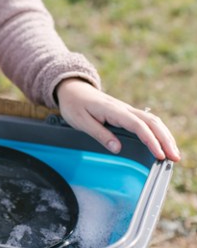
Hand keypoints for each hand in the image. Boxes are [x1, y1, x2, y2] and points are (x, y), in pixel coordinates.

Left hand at [56, 78, 180, 161]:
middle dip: (166, 140)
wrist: (72, 90)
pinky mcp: (126, 113)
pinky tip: (162, 142)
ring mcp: (126, 110)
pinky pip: (146, 121)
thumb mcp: (81, 122)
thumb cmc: (74, 105)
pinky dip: (158, 132)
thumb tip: (117, 148)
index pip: (138, 125)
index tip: (159, 155)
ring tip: (173, 153)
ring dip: (165, 136)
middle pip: (152, 122)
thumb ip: (99, 134)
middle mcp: (124, 109)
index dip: (150, 141)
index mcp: (113, 110)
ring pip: (152, 121)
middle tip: (175, 157)